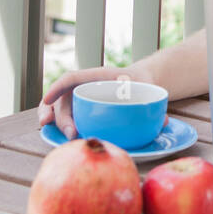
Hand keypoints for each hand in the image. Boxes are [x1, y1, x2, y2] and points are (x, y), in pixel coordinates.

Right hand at [38, 67, 167, 139]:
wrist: (143, 82)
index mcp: (98, 77)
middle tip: (71, 132)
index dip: (58, 87)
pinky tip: (57, 136)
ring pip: (59, 107)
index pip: (72, 78)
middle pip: (64, 98)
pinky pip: (65, 115)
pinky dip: (58, 124)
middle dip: (62, 115)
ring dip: (53, 119)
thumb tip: (163, 120)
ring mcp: (80, 97)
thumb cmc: (143, 84)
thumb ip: (154, 101)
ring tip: (53, 132)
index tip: (49, 99)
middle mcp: (84, 86)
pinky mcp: (81, 110)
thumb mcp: (148, 87)